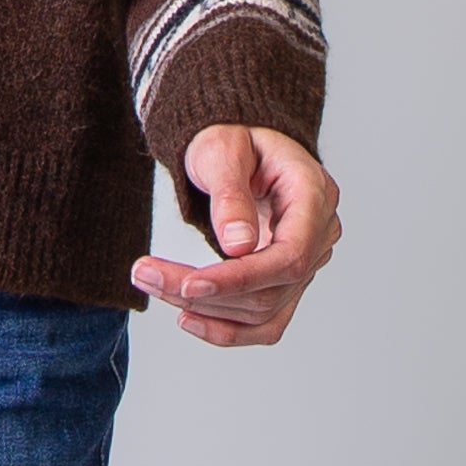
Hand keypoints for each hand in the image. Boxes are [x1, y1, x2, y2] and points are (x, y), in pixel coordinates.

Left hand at [130, 124, 340, 345]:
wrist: (239, 146)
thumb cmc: (233, 137)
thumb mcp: (223, 149)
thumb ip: (230, 193)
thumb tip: (238, 247)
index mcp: (313, 195)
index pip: (289, 256)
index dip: (240, 278)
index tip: (189, 285)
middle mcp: (320, 233)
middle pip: (271, 289)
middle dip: (206, 293)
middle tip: (145, 274)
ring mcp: (307, 261)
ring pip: (263, 311)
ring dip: (205, 310)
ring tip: (151, 282)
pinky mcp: (287, 280)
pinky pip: (264, 320)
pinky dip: (225, 328)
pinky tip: (186, 318)